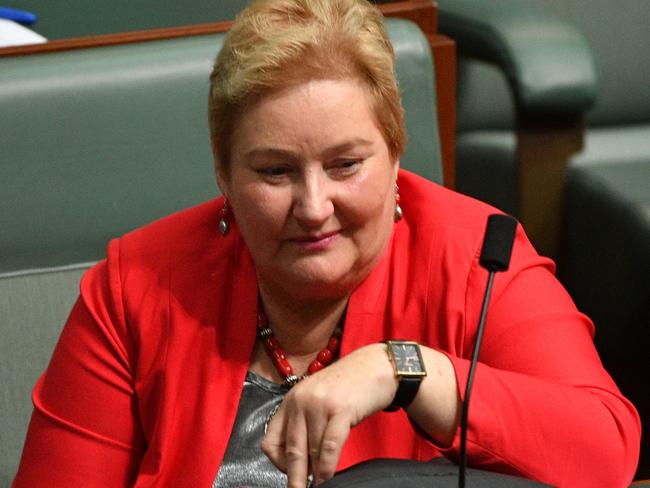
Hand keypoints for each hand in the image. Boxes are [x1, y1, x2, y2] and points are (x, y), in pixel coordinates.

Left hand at [261, 343, 395, 486]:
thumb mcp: (317, 400)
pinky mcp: (339, 410)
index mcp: (290, 401)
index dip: (278, 463)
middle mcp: (300, 401)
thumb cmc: (347, 386)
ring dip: (316, 474)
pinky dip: (328, 466)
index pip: (271, 440)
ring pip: (312, 451)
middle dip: (295, 477)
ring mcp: (319, 405)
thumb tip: (302, 462)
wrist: (374, 365)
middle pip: (292, 450)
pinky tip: (329, 477)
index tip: (290, 472)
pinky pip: (329, 446)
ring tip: (320, 486)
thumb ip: (305, 424)